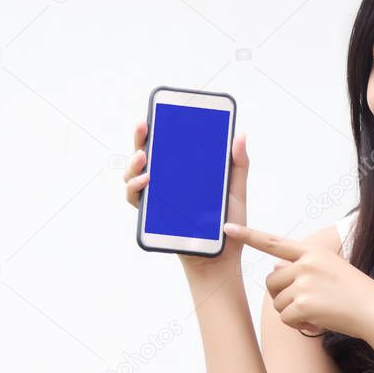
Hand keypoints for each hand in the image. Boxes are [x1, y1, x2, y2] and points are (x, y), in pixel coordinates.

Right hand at [124, 119, 249, 273]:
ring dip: (133, 164)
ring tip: (143, 157)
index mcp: (184, 173)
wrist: (222, 258)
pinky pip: (136, 200)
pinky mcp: (153, 217)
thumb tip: (240, 135)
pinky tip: (145, 181)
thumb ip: (238, 165)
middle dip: (139, 139)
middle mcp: (166, 184)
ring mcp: (158, 200)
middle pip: (146, 157)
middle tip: (143, 125)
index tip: (155, 114)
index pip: (166, 147)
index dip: (156, 130)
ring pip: (134, 177)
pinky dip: (135, 189)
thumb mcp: (236, 191)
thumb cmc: (229, 226)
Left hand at [222, 222, 373, 342]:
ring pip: (277, 303)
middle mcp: (305, 263)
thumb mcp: (330, 271)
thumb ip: (300, 269)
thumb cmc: (356, 293)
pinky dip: (299, 326)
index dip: (248, 235)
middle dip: (283, 298)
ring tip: (318, 314)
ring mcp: (304, 282)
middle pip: (271, 283)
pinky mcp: (304, 303)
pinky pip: (286, 319)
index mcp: (312, 251)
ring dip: (292, 314)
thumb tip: (274, 271)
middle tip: (306, 306)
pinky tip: (318, 324)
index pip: (274, 243)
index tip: (227, 227)